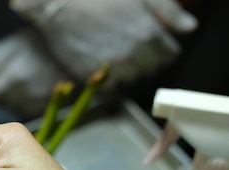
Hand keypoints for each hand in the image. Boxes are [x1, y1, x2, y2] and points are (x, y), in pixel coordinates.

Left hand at [0, 27, 68, 116]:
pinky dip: (26, 104)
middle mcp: (26, 90)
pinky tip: (29, 93)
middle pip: (2, 101)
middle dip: (1, 95)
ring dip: (13, 101)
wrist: (71, 47)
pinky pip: (29, 110)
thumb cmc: (38, 42)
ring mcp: (38, 99)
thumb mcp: (14, 43)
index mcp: (14, 74)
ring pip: (15, 107)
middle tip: (8, 84)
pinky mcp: (49, 104)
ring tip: (19, 88)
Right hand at [9, 0, 197, 88]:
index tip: (154, 42)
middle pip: (150, 70)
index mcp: (148, 33)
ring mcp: (108, 66)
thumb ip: (168, 10)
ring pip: (130, 79)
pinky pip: (107, 84)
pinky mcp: (88, 73)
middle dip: (147, 59)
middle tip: (134, 45)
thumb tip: (189, 27)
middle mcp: (130, 54)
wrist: (57, 5)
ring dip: (128, 70)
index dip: (163, 47)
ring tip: (118, 53)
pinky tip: (103, 61)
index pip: (169, 55)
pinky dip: (108, 77)